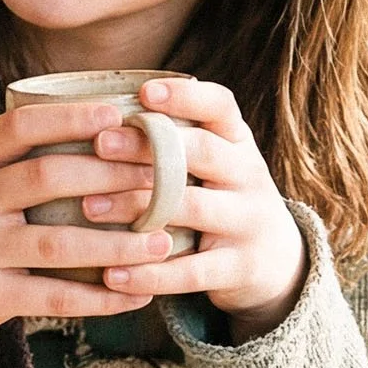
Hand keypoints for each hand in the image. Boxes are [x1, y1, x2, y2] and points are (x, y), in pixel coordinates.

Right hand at [0, 97, 176, 367]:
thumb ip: (27, 155)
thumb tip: (116, 124)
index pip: (18, 128)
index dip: (68, 118)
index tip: (117, 114)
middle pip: (45, 178)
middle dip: (110, 175)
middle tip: (160, 179)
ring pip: (59, 244)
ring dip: (118, 244)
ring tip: (162, 242)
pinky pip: (55, 297)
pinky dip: (102, 298)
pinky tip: (137, 295)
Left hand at [83, 75, 306, 337]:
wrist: (279, 262)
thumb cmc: (222, 199)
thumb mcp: (215, 163)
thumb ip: (174, 141)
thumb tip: (92, 114)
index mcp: (238, 141)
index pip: (220, 106)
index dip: (185, 96)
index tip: (144, 92)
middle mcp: (248, 175)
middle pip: (202, 152)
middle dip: (148, 146)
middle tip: (100, 143)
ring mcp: (247, 222)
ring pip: (191, 208)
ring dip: (136, 206)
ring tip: (88, 208)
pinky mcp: (239, 268)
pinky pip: (190, 272)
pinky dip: (148, 274)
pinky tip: (109, 275)